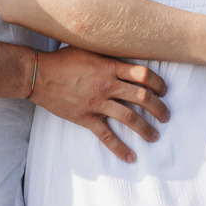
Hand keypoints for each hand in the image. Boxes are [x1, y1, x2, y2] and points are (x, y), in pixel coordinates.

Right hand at [31, 47, 168, 163]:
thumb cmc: (63, 59)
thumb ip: (108, 55)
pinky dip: (120, 148)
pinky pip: (107, 136)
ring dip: (146, 128)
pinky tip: (131, 157)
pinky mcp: (86, 118)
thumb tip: (126, 54)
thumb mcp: (89, 49)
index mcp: (109, 67)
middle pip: (143, 97)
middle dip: (159, 108)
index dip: (158, 83)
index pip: (143, 75)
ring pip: (130, 118)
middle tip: (166, 115)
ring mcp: (97, 103)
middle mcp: (107, 85)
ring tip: (155, 135)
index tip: (164, 90)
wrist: (39, 75)